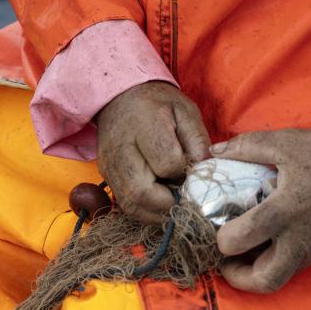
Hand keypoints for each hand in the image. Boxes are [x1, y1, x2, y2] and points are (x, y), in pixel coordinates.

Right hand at [95, 82, 210, 223]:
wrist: (121, 97)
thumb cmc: (159, 104)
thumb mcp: (186, 112)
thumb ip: (198, 142)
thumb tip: (205, 174)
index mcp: (146, 123)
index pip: (167, 162)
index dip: (184, 172)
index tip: (192, 170)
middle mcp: (122, 147)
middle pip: (142, 192)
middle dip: (169, 203)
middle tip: (185, 197)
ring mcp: (110, 164)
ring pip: (131, 204)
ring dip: (157, 212)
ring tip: (174, 202)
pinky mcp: (106, 175)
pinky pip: (125, 204)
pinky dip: (145, 210)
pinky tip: (159, 202)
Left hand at [212, 129, 310, 293]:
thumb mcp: (283, 143)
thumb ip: (245, 147)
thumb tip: (213, 151)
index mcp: (284, 211)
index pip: (242, 240)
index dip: (222, 244)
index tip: (217, 234)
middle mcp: (302, 238)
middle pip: (266, 280)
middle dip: (240, 278)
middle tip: (229, 262)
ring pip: (285, 273)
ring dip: (263, 267)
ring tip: (252, 246)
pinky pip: (303, 260)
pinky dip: (286, 254)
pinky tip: (282, 234)